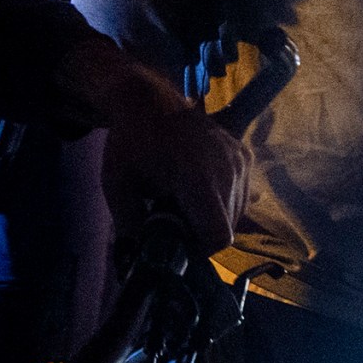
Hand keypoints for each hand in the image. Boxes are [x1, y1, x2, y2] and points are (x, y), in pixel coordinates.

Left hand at [57, 39, 248, 255]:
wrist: (150, 100)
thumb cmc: (131, 142)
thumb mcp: (117, 185)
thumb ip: (130, 225)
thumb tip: (137, 261)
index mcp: (197, 177)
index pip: (218, 235)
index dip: (198, 248)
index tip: (178, 239)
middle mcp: (227, 169)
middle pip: (227, 228)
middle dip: (202, 232)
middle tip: (175, 217)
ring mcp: (239, 160)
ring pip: (237, 214)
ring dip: (213, 216)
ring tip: (185, 199)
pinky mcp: (245, 155)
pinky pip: (243, 195)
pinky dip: (225, 200)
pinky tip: (200, 187)